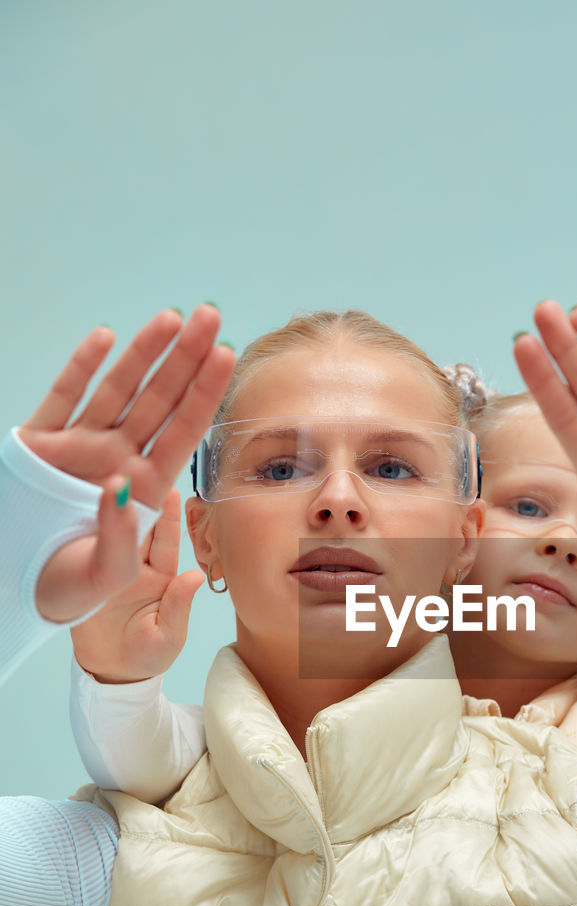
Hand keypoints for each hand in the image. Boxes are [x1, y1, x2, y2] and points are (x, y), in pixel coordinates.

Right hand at [21, 305, 234, 622]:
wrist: (19, 590)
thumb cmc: (71, 590)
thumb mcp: (106, 577)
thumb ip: (119, 536)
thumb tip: (120, 485)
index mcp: (144, 490)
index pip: (184, 432)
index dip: (206, 393)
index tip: (227, 355)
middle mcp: (118, 460)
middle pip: (161, 399)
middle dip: (187, 358)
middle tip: (211, 314)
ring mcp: (81, 447)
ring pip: (119, 389)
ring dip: (145, 352)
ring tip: (173, 317)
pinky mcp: (41, 443)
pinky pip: (65, 395)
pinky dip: (83, 366)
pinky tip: (107, 336)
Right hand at [71, 491, 202, 682]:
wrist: (109, 673)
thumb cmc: (146, 657)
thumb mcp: (166, 637)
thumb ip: (178, 608)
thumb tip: (194, 577)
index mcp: (162, 577)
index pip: (166, 541)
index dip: (168, 516)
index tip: (171, 489)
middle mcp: (136, 566)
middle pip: (138, 526)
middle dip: (140, 497)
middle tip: (137, 467)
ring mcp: (110, 567)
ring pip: (113, 530)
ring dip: (113, 506)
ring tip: (111, 477)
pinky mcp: (87, 574)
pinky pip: (88, 547)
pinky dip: (87, 526)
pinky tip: (83, 504)